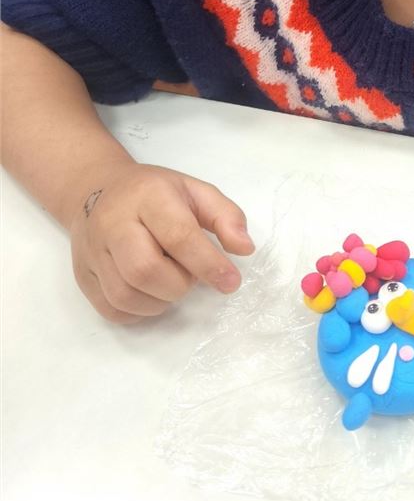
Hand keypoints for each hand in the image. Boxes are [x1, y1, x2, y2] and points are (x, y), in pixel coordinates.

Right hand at [69, 161, 254, 322]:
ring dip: (160, 300)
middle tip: (190, 275)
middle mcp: (113, 223)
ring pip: (126, 296)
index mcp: (147, 196)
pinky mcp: (82, 276)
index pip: (178, 235)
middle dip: (179, 284)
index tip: (231, 282)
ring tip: (171, 281)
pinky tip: (152, 293)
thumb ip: (225, 216)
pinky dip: (140, 312)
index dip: (208, 263)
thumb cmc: (155, 192)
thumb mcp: (195, 190)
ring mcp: (92, 251)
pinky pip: (112, 310)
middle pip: (144, 270)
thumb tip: (245, 249)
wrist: (97, 188)